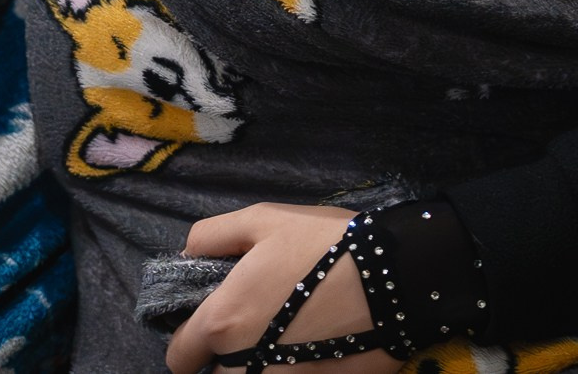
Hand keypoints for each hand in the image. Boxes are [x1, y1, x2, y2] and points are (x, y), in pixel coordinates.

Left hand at [166, 203, 398, 373]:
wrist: (398, 277)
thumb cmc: (325, 244)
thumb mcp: (264, 219)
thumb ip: (213, 235)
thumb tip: (188, 254)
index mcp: (223, 321)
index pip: (179, 357)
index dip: (188, 345)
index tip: (204, 333)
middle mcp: (244, 365)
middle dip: (222, 363)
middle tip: (247, 336)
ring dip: (253, 370)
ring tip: (276, 343)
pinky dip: (289, 373)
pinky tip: (308, 351)